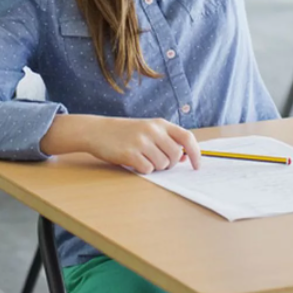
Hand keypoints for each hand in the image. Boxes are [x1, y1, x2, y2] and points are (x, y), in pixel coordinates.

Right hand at [85, 117, 200, 174]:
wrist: (96, 131)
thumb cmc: (123, 132)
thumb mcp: (146, 129)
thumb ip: (165, 140)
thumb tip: (185, 157)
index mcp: (158, 123)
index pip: (187, 137)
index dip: (196, 153)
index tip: (196, 165)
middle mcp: (151, 130)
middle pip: (175, 155)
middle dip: (169, 163)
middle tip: (157, 161)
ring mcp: (140, 141)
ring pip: (162, 165)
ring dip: (155, 166)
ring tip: (142, 158)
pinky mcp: (130, 153)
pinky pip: (148, 170)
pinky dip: (142, 169)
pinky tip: (132, 161)